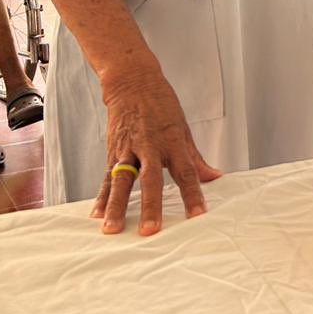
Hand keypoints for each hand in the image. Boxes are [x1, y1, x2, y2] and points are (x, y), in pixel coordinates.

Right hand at [93, 67, 222, 235]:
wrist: (133, 83)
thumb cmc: (162, 105)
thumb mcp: (183, 128)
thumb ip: (196, 158)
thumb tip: (215, 177)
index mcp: (172, 141)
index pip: (186, 172)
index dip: (193, 194)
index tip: (198, 215)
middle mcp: (150, 146)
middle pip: (150, 179)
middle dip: (151, 206)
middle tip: (150, 230)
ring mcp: (128, 149)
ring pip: (121, 180)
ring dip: (117, 206)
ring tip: (113, 228)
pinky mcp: (112, 151)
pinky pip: (106, 177)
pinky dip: (102, 197)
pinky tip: (97, 215)